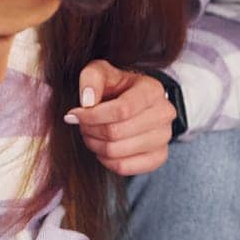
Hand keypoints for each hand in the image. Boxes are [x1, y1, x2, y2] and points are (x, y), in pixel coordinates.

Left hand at [63, 59, 177, 176]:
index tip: (74, 114)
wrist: (137, 103)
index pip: (121, 110)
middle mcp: (164, 114)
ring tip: (91, 135)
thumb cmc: (118, 87)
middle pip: (116, 133)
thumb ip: (91, 78)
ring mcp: (164, 138)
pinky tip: (103, 148)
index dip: (92, 116)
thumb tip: (87, 101)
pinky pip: (124, 168)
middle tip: (82, 125)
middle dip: (90, 130)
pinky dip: (106, 161)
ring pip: (118, 152)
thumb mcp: (103, 72)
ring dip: (95, 145)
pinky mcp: (159, 157)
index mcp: (152, 90)